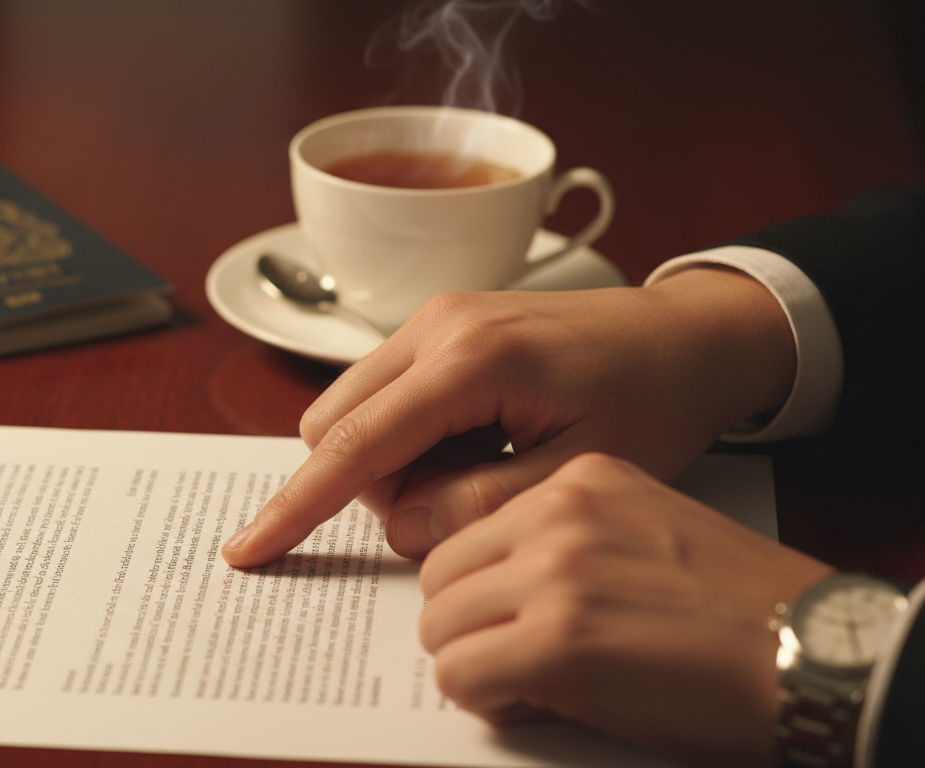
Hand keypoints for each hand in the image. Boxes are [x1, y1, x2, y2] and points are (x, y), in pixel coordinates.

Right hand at [222, 267, 795, 566]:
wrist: (689, 336)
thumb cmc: (652, 399)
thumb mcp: (576, 476)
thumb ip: (476, 507)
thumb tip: (404, 521)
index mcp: (470, 359)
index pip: (354, 446)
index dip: (297, 507)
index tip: (248, 550)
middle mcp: (435, 324)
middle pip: (336, 426)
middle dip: (371, 485)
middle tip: (461, 502)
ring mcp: (433, 318)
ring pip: (355, 411)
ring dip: (394, 462)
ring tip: (485, 465)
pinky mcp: (439, 324)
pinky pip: (386, 395)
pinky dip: (411, 437)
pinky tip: (480, 441)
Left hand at [418, 453, 831, 767]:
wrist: (813, 654)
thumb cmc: (740, 607)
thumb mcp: (643, 530)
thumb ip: (563, 538)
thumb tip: (491, 580)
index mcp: (580, 480)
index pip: (468, 528)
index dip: (480, 586)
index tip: (502, 613)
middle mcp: (559, 514)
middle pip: (440, 576)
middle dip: (466, 625)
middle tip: (510, 655)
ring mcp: (555, 574)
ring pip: (440, 627)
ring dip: (475, 663)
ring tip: (530, 680)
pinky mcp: (556, 641)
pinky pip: (460, 675)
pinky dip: (487, 700)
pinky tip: (538, 701)